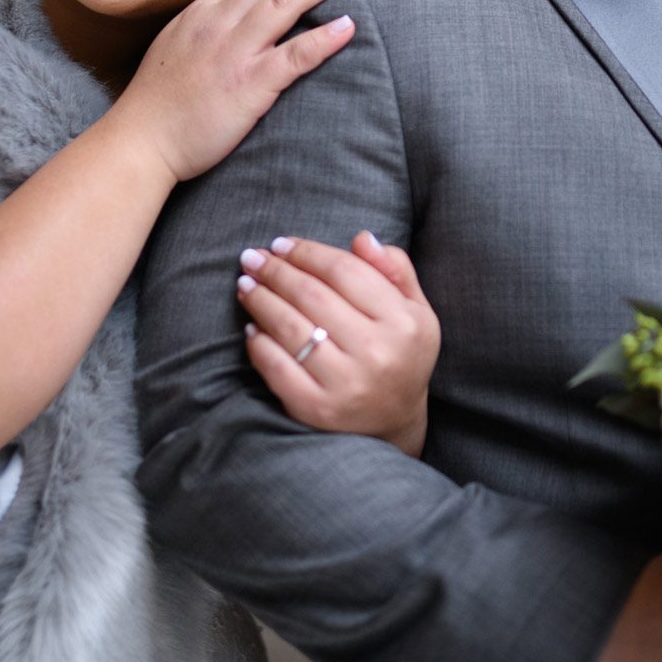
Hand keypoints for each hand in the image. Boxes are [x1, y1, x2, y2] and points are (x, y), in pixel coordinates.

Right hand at [115, 0, 367, 182]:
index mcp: (204, 11)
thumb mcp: (181, 44)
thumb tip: (243, 6)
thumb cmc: (161, 101)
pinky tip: (348, 25)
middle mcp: (217, 23)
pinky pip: (289, 59)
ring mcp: (231, 53)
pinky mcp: (245, 88)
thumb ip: (212, 21)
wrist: (139, 142)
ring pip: (284, 2)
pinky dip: (319, 40)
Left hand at [236, 232, 439, 455]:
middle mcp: (377, 352)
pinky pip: (277, 367)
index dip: (307, 252)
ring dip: (261, 300)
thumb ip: (395, 270)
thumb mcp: (415, 309)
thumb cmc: (401, 353)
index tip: (281, 243)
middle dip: (276, 271)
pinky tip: (251, 328)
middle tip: (252, 257)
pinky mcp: (317, 409)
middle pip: (312, 296)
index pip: (345, 271)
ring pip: (290, 327)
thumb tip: (362, 238)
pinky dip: (259, 344)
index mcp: (403, 321)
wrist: (395, 423)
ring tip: (246, 284)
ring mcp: (346, 383)